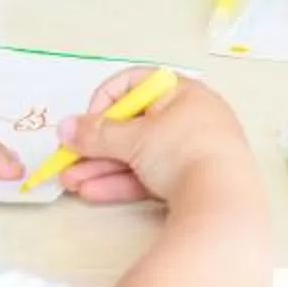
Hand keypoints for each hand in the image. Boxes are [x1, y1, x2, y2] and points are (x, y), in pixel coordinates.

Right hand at [52, 69, 250, 206]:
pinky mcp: (190, 182)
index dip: (106, 100)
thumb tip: (64, 127)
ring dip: (101, 167)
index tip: (88, 123)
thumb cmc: (181, 152)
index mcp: (182, 93)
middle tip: (68, 159)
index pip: (135, 84)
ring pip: (138, 155)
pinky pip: (150, 176)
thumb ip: (97, 133)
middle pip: (132, 126)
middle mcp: (189, 118)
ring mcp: (192, 152)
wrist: (223, 202)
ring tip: (71, 183)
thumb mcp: (134, 138)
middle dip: (96, 145)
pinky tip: (91, 193)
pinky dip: (122, 183)